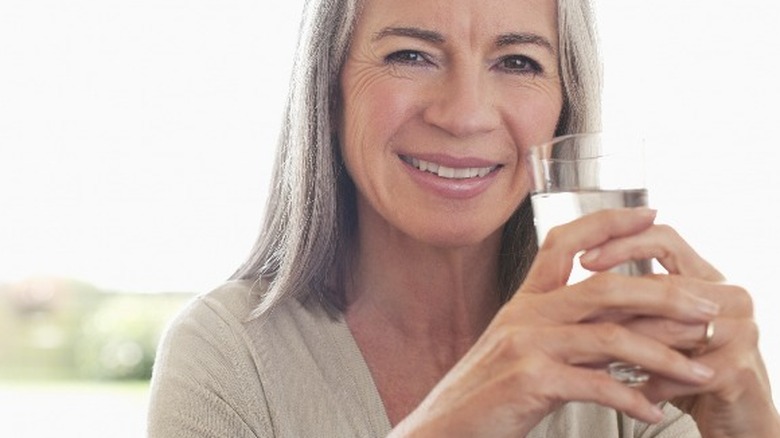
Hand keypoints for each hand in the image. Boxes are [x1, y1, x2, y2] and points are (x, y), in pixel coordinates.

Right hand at [392, 208, 722, 436]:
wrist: (443, 426)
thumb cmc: (486, 392)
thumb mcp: (524, 350)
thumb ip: (568, 333)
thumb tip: (622, 329)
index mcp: (524, 301)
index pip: (564, 242)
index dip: (607, 222)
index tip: (649, 214)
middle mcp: (525, 314)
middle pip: (603, 285)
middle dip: (664, 292)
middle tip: (706, 304)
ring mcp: (525, 345)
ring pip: (609, 336)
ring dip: (663, 354)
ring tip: (697, 370)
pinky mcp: (529, 381)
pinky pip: (595, 384)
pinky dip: (631, 398)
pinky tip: (652, 409)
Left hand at [577, 218, 779, 436]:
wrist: (738, 419)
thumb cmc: (691, 369)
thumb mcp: (661, 327)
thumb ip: (636, 300)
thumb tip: (579, 277)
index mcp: (706, 277)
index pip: (664, 239)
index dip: (623, 244)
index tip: (585, 259)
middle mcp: (728, 297)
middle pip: (663, 285)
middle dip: (614, 301)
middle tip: (578, 310)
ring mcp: (740, 331)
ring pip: (668, 328)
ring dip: (626, 343)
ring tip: (590, 352)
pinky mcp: (739, 369)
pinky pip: (681, 372)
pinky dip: (650, 382)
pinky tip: (627, 391)